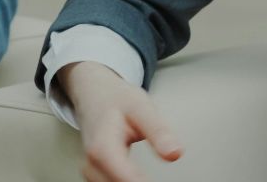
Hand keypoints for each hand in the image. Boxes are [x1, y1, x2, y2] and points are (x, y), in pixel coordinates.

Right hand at [56, 60, 183, 181]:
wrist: (95, 93)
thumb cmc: (116, 99)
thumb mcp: (142, 107)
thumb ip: (158, 131)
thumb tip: (175, 154)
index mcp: (102, 148)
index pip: (127, 179)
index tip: (163, 179)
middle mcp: (92, 164)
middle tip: (164, 169)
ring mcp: (91, 171)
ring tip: (150, 175)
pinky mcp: (95, 174)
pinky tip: (140, 178)